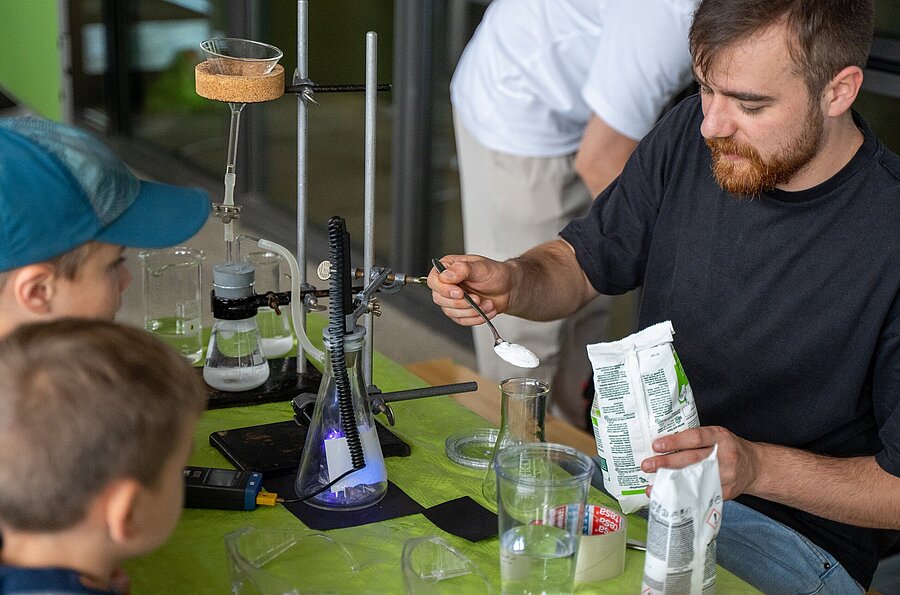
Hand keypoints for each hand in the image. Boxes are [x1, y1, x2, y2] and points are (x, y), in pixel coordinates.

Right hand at [427, 255, 512, 325]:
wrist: (509, 288)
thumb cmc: (495, 274)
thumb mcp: (481, 267)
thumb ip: (462, 269)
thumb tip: (445, 275)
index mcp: (448, 268)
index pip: (434, 281)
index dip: (444, 289)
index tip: (459, 293)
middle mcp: (447, 284)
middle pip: (439, 299)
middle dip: (460, 303)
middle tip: (477, 299)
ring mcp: (452, 299)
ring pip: (450, 312)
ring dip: (471, 311)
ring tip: (487, 303)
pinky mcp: (460, 312)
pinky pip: (461, 320)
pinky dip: (476, 318)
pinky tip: (487, 310)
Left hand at [640, 426, 761, 499]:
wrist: (755, 467)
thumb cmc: (729, 448)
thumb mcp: (717, 436)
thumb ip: (695, 439)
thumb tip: (662, 445)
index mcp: (720, 437)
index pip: (695, 438)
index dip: (675, 441)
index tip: (656, 445)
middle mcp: (724, 456)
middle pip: (691, 459)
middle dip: (666, 463)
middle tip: (647, 465)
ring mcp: (726, 475)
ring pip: (695, 479)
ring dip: (671, 483)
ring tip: (653, 485)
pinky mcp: (725, 492)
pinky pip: (701, 494)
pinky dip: (683, 496)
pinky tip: (669, 496)